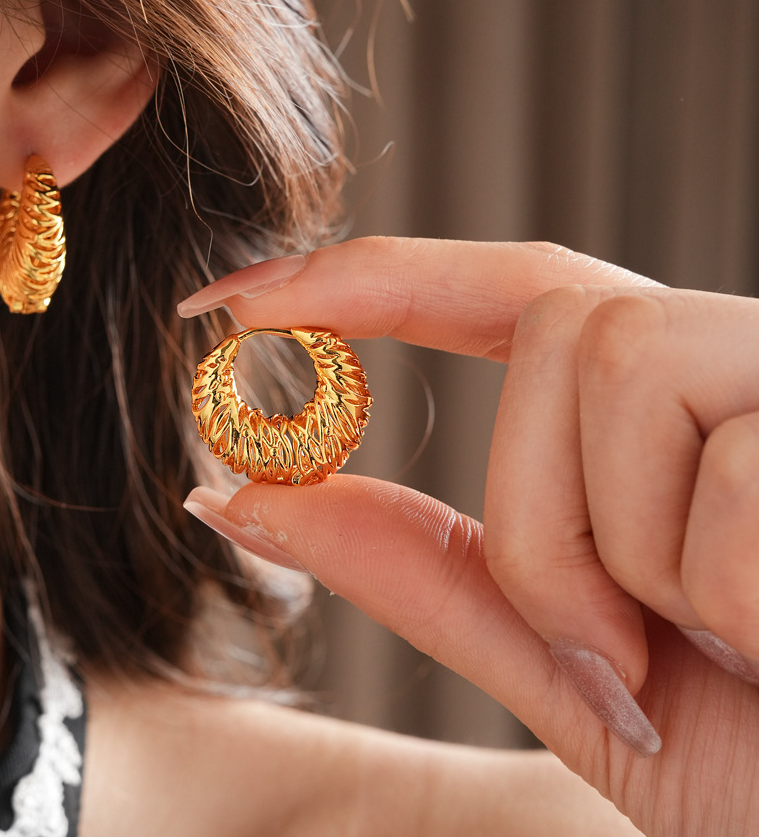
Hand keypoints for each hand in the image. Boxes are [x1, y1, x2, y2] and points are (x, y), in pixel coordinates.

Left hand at [179, 237, 758, 835]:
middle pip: (554, 330)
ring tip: (722, 642)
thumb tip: (247, 494)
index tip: (237, 296)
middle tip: (618, 642)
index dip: (358, 280)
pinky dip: (722, 581)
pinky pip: (725, 455)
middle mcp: (734, 361)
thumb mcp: (568, 668)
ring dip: (622, 549)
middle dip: (541, 510)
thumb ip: (417, 569)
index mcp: (659, 418)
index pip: (489, 290)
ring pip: (612, 363)